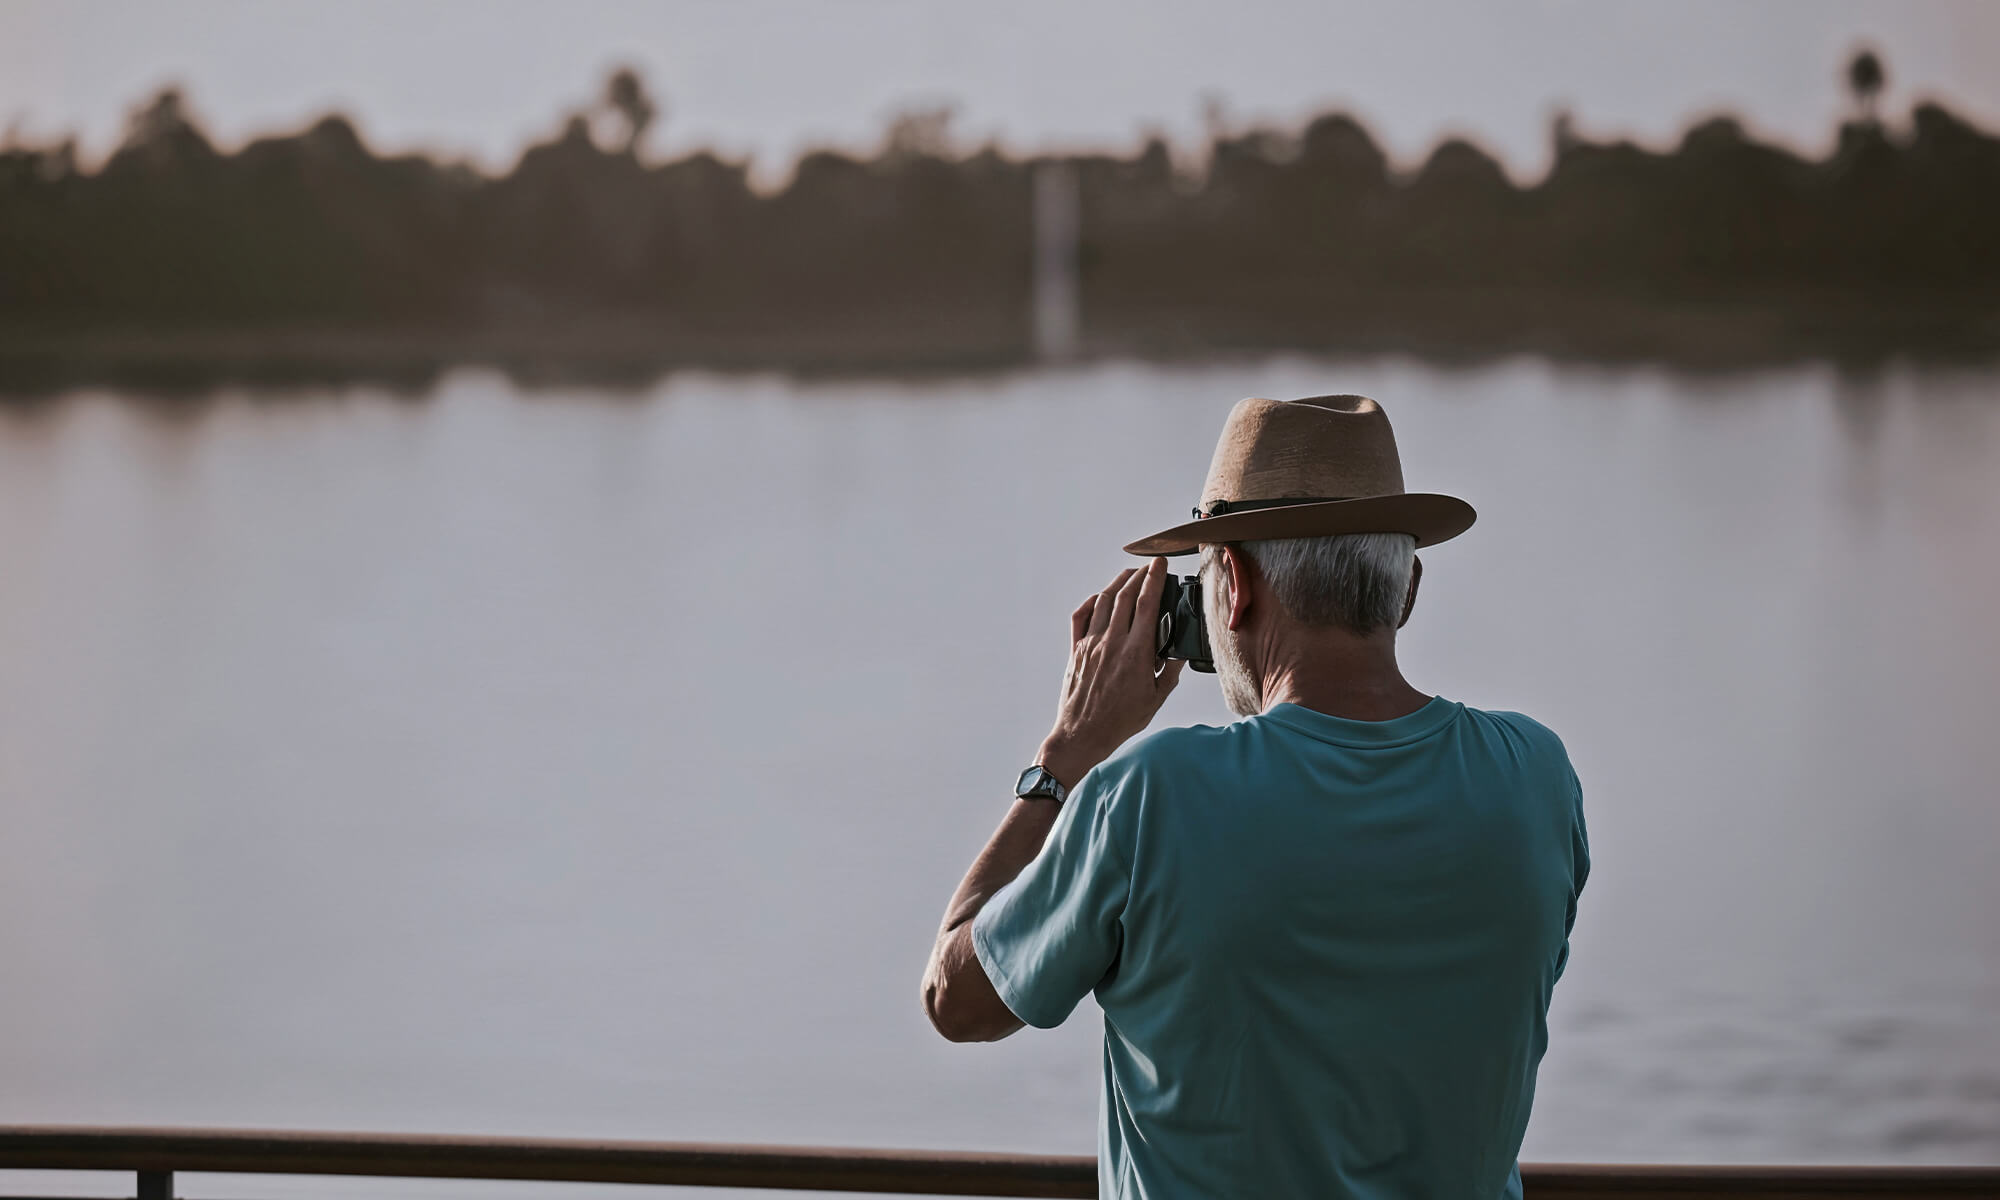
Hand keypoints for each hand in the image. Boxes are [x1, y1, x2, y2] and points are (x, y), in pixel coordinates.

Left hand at [1037, 557, 1185, 787]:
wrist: (1083, 734)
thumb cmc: (1119, 721)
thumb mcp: (1156, 699)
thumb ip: (1170, 672)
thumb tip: (1180, 653)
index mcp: (1136, 652)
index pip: (1147, 603)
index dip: (1155, 579)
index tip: (1160, 565)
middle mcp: (1112, 642)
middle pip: (1125, 595)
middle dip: (1138, 575)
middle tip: (1148, 567)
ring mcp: (1091, 644)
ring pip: (1103, 601)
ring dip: (1117, 583)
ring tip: (1128, 576)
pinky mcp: (1076, 650)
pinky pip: (1080, 616)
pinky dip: (1090, 602)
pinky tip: (1099, 598)